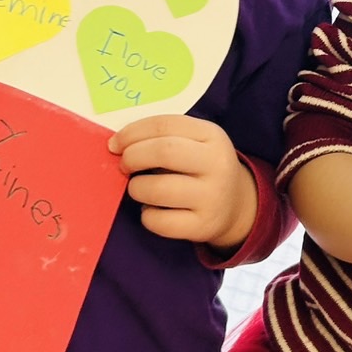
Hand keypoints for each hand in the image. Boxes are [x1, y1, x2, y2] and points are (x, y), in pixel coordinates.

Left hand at [109, 115, 256, 248]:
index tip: (115, 144)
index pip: (164, 125)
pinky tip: (154, 210)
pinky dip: (146, 215)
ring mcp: (212, 197)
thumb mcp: (194, 142)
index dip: (132, 133)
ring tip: (140, 188)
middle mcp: (217, 164)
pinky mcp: (203, 226)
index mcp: (212, 135)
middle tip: (124, 166)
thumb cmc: (201, 167)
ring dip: (136, 188)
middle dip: (132, 157)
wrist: (236, 205)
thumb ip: (162, 137)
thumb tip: (118, 145)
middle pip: (163, 152)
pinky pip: (159, 222)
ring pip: (157, 190)